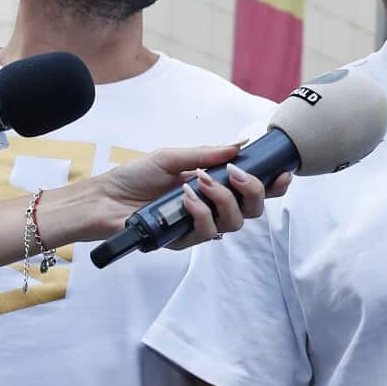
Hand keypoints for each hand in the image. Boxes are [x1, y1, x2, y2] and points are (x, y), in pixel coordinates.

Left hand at [88, 143, 291, 248]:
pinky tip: (185, 199)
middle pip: (253, 209)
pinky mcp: (184, 240)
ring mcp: (200, 224)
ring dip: (222, 200)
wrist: (104, 198)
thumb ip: (208, 153)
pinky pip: (206, 232)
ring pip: (234, 223)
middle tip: (235, 175)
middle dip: (253, 190)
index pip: (253, 189)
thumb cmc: (135, 176)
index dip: (273, 184)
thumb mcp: (173, 156)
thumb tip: (241, 145)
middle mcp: (212, 207)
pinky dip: (200, 212)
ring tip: (199, 183)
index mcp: (215, 185)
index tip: (282, 173)